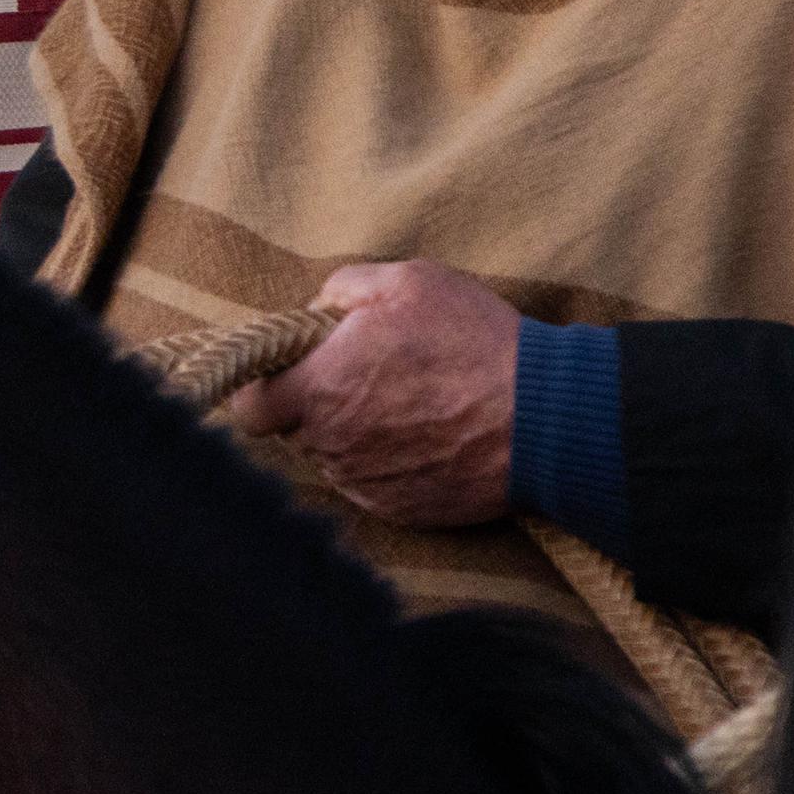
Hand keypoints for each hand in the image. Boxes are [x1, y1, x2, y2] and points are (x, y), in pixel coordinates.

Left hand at [230, 260, 519, 528]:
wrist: (545, 417)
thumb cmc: (475, 343)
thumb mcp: (408, 282)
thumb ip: (342, 289)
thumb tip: (314, 311)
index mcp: (320, 391)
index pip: (249, 406)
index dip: (263, 385)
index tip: (290, 369)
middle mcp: (333, 448)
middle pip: (296, 430)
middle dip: (317, 402)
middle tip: (368, 373)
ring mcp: (366, 485)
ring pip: (335, 458)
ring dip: (354, 433)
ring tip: (409, 402)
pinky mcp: (401, 511)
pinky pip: (373, 483)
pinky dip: (389, 462)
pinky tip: (427, 435)